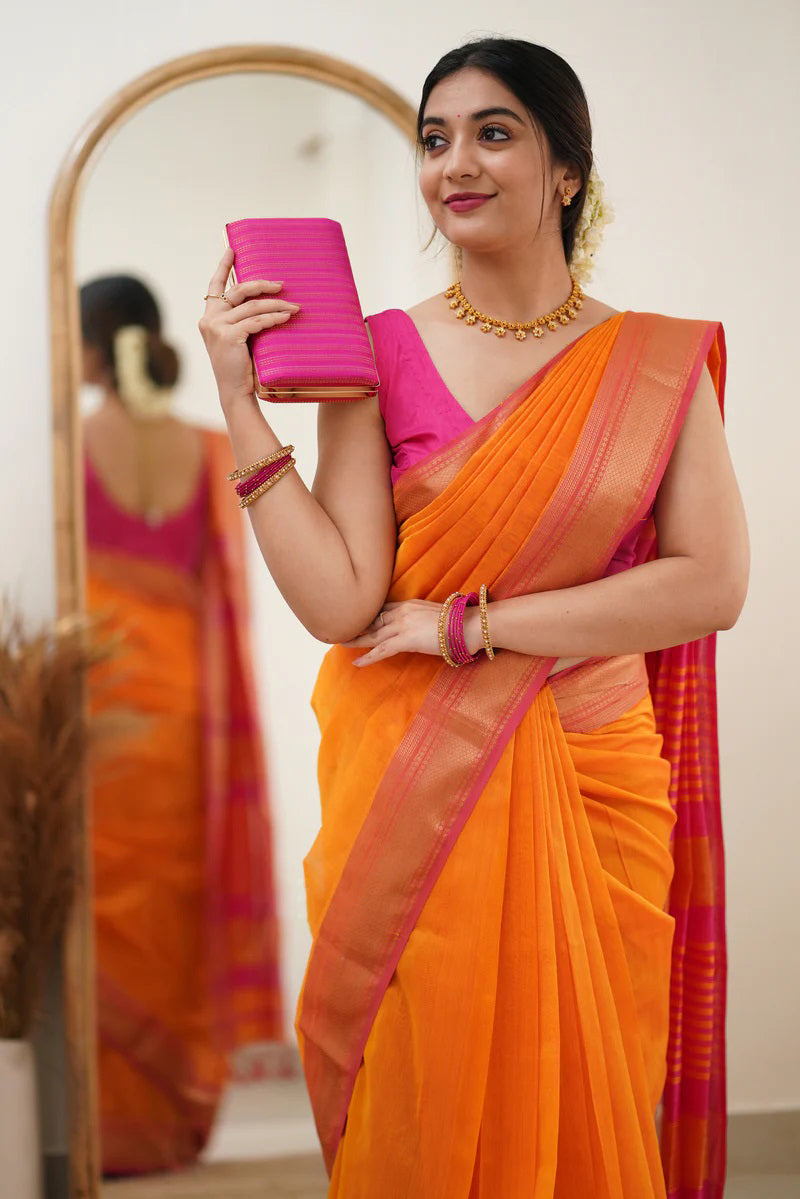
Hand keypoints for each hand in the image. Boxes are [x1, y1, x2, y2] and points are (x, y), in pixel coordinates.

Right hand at [198, 248, 300, 403]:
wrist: (234, 391)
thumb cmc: (240, 367)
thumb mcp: (237, 338)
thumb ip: (241, 319)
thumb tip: (265, 300)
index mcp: (209, 317)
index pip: (214, 286)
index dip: (223, 266)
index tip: (231, 249)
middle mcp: (209, 319)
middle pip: (238, 290)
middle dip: (262, 284)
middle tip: (282, 284)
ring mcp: (217, 327)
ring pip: (252, 306)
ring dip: (276, 304)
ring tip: (294, 306)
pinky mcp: (229, 336)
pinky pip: (257, 321)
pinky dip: (275, 318)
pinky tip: (287, 317)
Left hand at [342, 599, 481, 666]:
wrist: (469, 625)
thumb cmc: (460, 622)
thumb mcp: (437, 615)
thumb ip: (424, 619)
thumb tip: (423, 628)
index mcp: (409, 604)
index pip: (382, 608)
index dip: (367, 615)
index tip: (355, 619)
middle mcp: (402, 612)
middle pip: (372, 620)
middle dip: (355, 626)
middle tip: (339, 629)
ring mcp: (403, 625)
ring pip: (372, 635)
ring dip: (355, 640)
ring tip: (340, 644)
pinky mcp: (406, 640)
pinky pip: (381, 650)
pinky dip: (367, 657)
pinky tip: (356, 662)